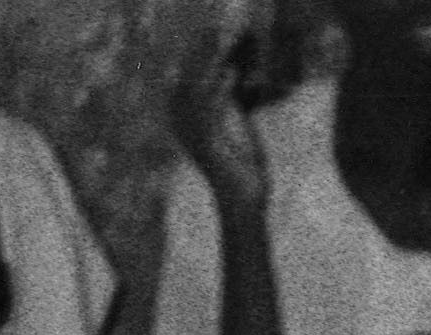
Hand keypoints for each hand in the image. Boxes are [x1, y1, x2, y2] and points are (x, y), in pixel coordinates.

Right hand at [169, 24, 267, 205]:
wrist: (245, 203)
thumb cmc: (243, 171)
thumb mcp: (237, 130)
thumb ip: (229, 106)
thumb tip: (230, 77)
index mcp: (190, 130)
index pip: (186, 86)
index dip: (194, 61)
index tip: (207, 40)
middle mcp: (187, 134)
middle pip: (187, 85)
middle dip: (199, 57)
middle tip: (212, 35)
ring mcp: (195, 140)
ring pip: (197, 94)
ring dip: (210, 68)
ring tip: (222, 48)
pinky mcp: (209, 146)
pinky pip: (212, 111)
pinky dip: (221, 89)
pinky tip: (231, 72)